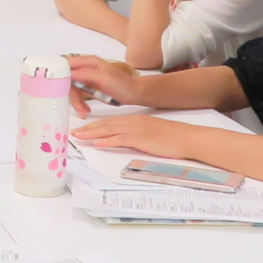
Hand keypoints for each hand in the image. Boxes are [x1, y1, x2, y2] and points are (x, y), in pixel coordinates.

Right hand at [64, 54, 142, 112]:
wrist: (133, 94)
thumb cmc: (121, 84)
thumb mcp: (103, 77)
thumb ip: (85, 73)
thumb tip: (68, 74)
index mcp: (89, 61)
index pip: (67, 64)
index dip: (59, 73)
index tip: (54, 86)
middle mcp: (85, 68)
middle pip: (68, 80)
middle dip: (70, 95)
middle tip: (76, 107)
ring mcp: (86, 79)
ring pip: (72, 90)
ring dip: (76, 102)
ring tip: (84, 112)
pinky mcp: (88, 88)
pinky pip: (78, 96)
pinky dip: (80, 104)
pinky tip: (86, 110)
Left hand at [71, 113, 201, 157]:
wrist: (187, 137)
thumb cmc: (172, 137)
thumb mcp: (152, 131)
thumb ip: (138, 134)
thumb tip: (127, 139)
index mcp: (136, 119)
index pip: (111, 121)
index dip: (96, 125)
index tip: (84, 128)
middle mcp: (133, 122)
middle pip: (106, 124)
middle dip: (89, 128)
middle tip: (74, 132)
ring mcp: (136, 130)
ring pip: (109, 130)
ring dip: (93, 134)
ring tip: (79, 137)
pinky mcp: (140, 139)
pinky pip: (120, 139)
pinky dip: (107, 141)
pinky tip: (98, 143)